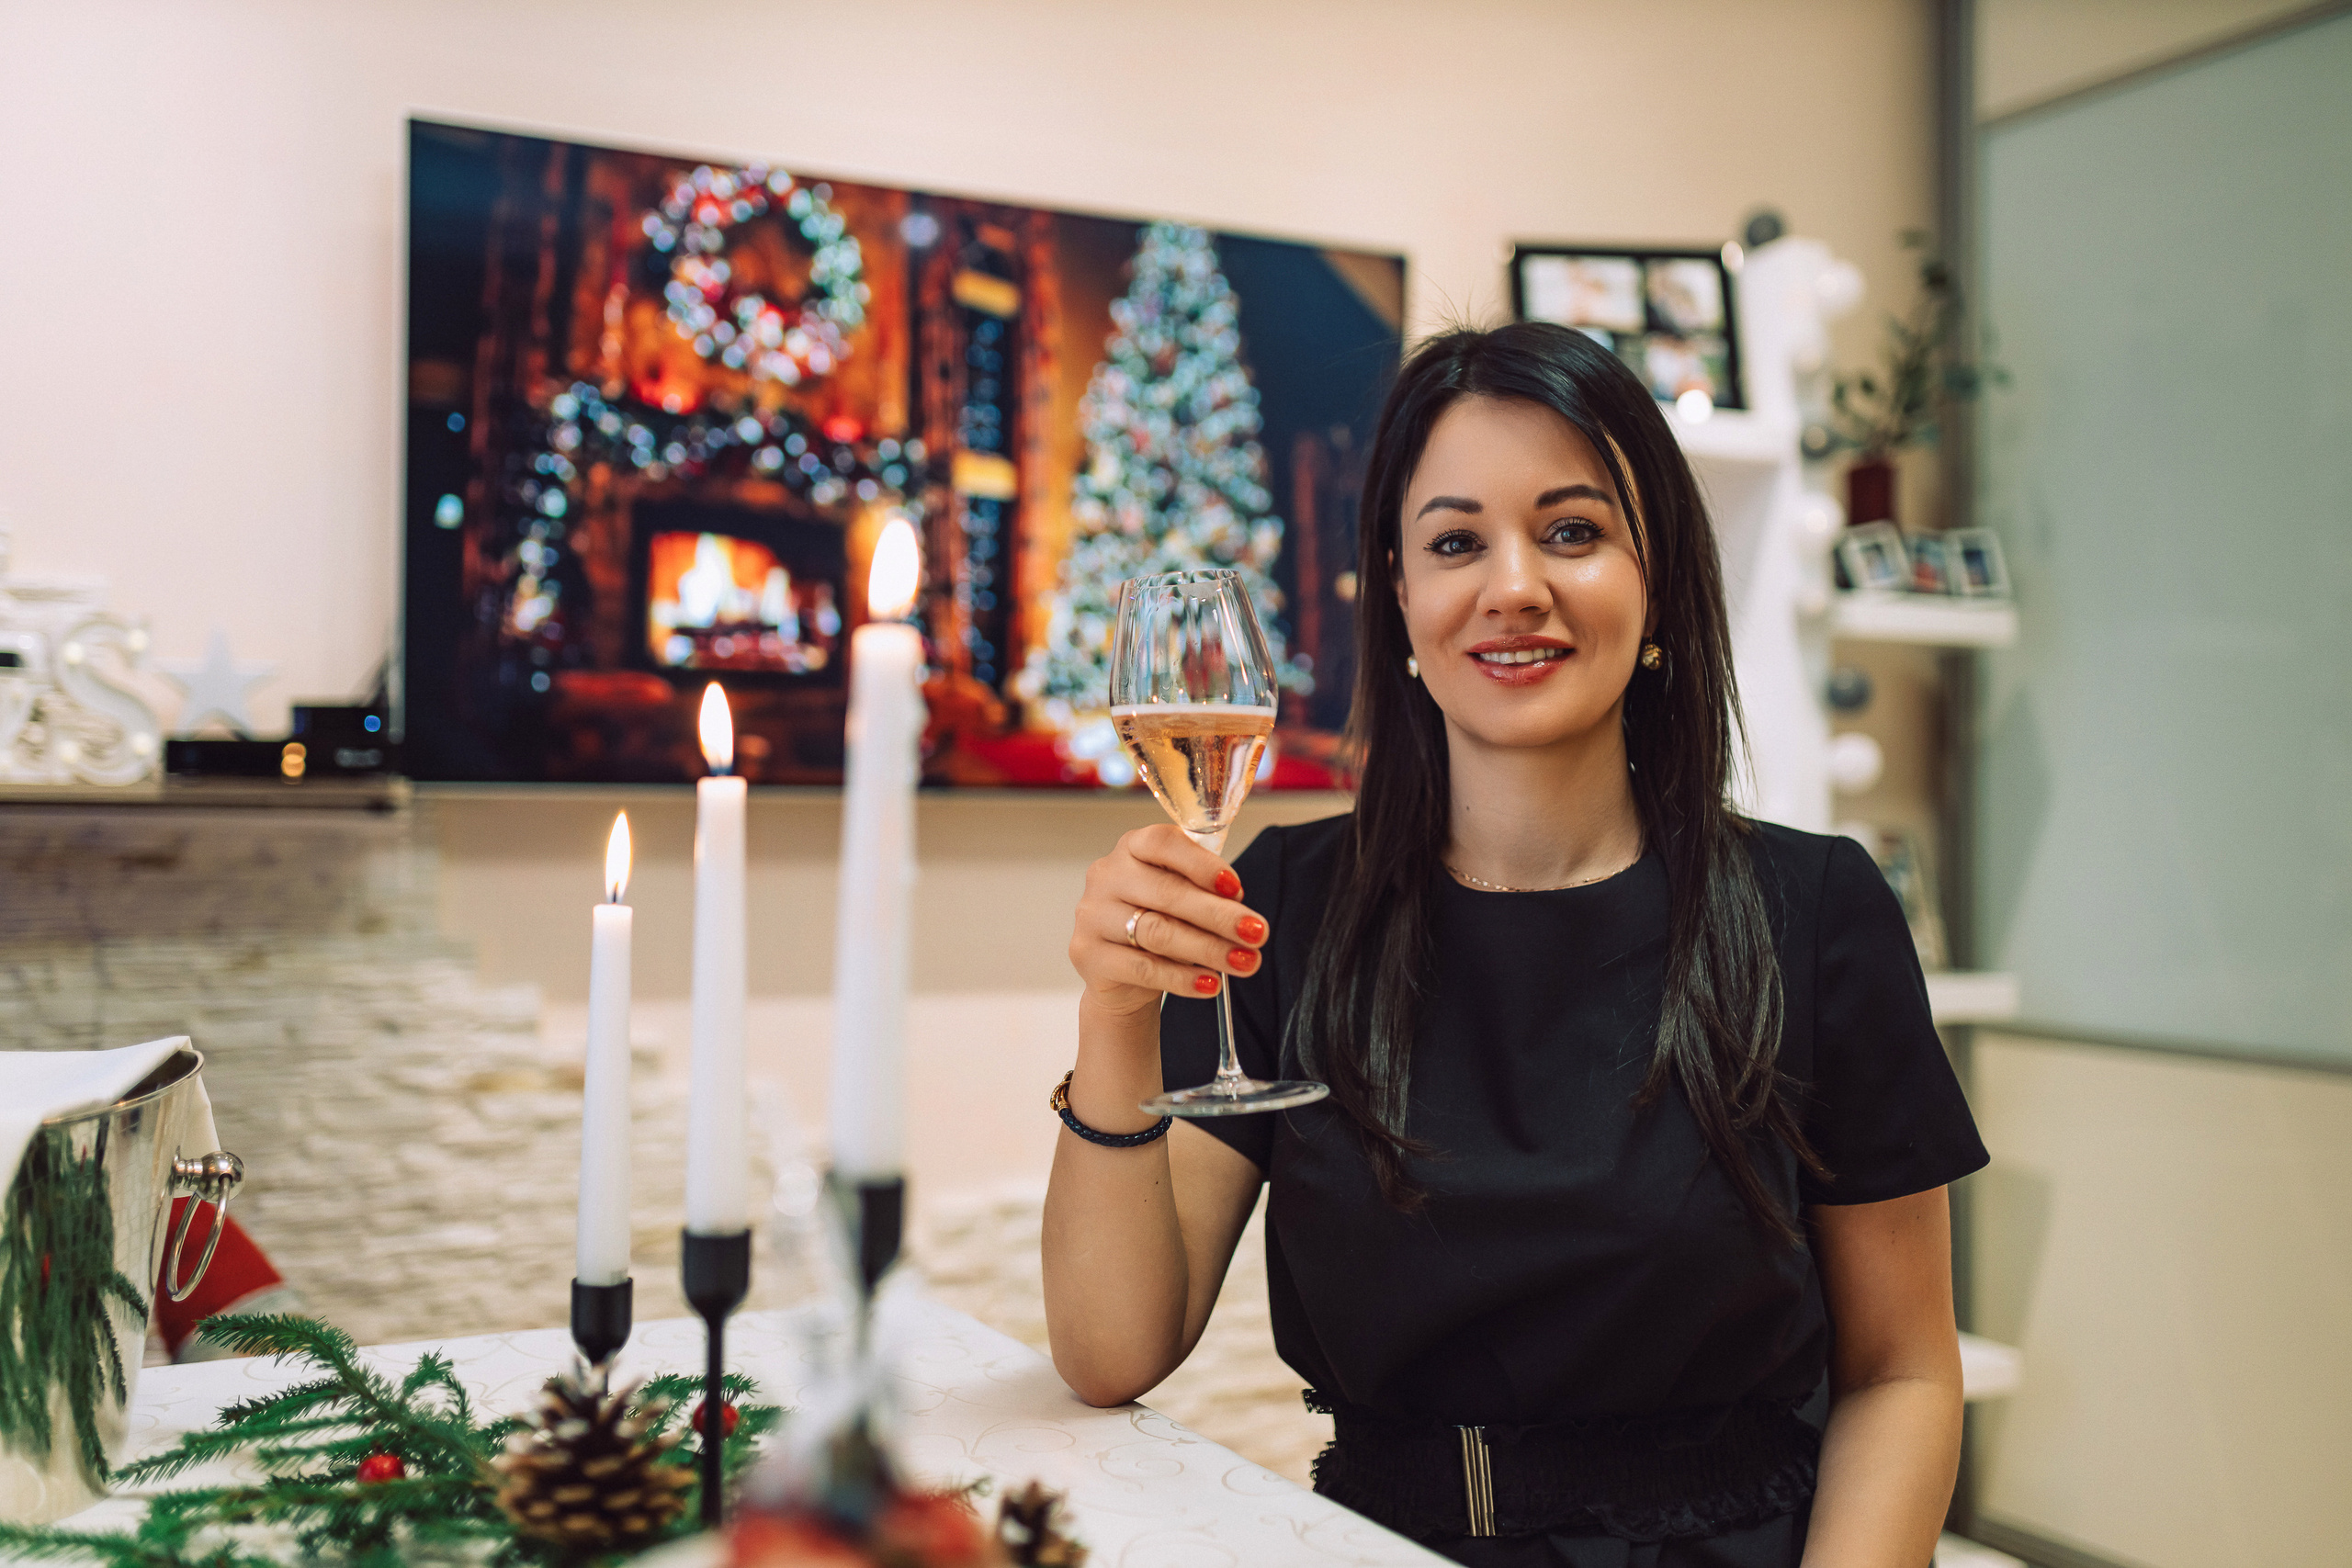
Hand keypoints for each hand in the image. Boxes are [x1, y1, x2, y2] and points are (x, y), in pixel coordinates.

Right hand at [1070, 825, 1269, 1017]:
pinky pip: (1142, 968)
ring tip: (1243, 962)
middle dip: (1219, 915)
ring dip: (1208, 949)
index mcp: (1131, 848)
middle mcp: (1107, 875)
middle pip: (1167, 893)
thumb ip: (1204, 891)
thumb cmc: (1158, 921)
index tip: (1236, 888)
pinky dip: (1181, 978)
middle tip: (1256, 933)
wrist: (1121, 973)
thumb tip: (1237, 905)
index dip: (1202, 864)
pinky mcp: (1088, 954)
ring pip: (1157, 932)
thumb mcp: (1181, 898)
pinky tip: (1209, 984)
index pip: (1163, 842)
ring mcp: (1092, 915)